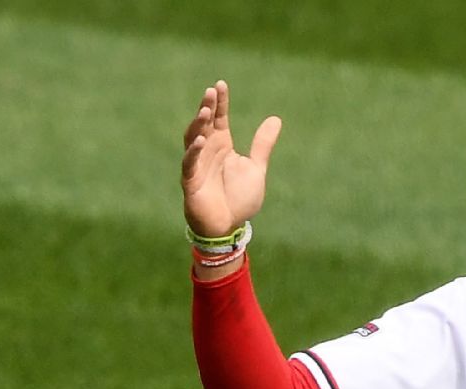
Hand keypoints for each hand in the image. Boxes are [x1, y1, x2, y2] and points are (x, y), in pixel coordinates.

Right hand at [181, 80, 281, 237]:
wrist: (228, 226)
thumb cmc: (239, 198)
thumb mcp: (256, 167)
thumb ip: (262, 145)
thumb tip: (275, 118)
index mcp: (222, 145)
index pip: (219, 118)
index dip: (220, 102)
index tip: (220, 84)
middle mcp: (208, 151)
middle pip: (205, 124)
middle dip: (207, 108)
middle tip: (210, 91)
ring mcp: (197, 165)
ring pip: (193, 140)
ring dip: (198, 125)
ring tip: (205, 111)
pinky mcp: (191, 181)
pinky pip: (190, 164)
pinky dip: (194, 152)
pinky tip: (201, 141)